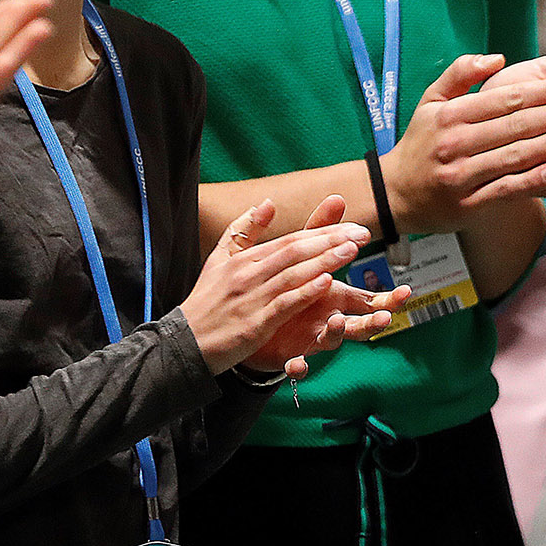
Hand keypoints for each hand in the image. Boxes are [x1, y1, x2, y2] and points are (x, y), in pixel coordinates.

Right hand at [181, 201, 376, 374]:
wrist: (184, 343)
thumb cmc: (205, 303)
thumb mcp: (218, 260)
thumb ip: (244, 230)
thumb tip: (267, 202)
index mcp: (244, 259)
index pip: (290, 239)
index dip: (323, 232)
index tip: (351, 227)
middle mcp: (249, 273)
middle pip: (296, 251)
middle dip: (331, 241)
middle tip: (362, 234)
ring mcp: (251, 297)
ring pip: (294, 273)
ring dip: (325, 260)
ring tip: (351, 250)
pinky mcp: (254, 323)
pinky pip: (284, 303)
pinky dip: (305, 291)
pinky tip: (326, 282)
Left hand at [236, 197, 407, 376]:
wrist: (255, 320)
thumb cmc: (288, 285)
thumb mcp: (302, 254)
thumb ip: (321, 230)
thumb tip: (337, 197)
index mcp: (336, 296)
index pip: (369, 298)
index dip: (388, 298)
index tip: (407, 292)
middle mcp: (330, 318)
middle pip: (359, 323)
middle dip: (374, 321)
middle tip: (385, 318)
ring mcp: (312, 338)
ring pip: (332, 340)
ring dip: (336, 334)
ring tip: (334, 324)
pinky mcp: (291, 354)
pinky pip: (297, 364)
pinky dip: (298, 365)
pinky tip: (296, 364)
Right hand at [380, 54, 545, 231]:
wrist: (394, 193)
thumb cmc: (421, 142)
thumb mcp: (430, 101)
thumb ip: (460, 73)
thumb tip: (498, 58)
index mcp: (450, 115)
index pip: (505, 98)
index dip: (544, 91)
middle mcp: (454, 143)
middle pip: (516, 125)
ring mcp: (461, 175)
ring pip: (516, 156)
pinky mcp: (468, 204)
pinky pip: (508, 189)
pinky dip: (535, 179)